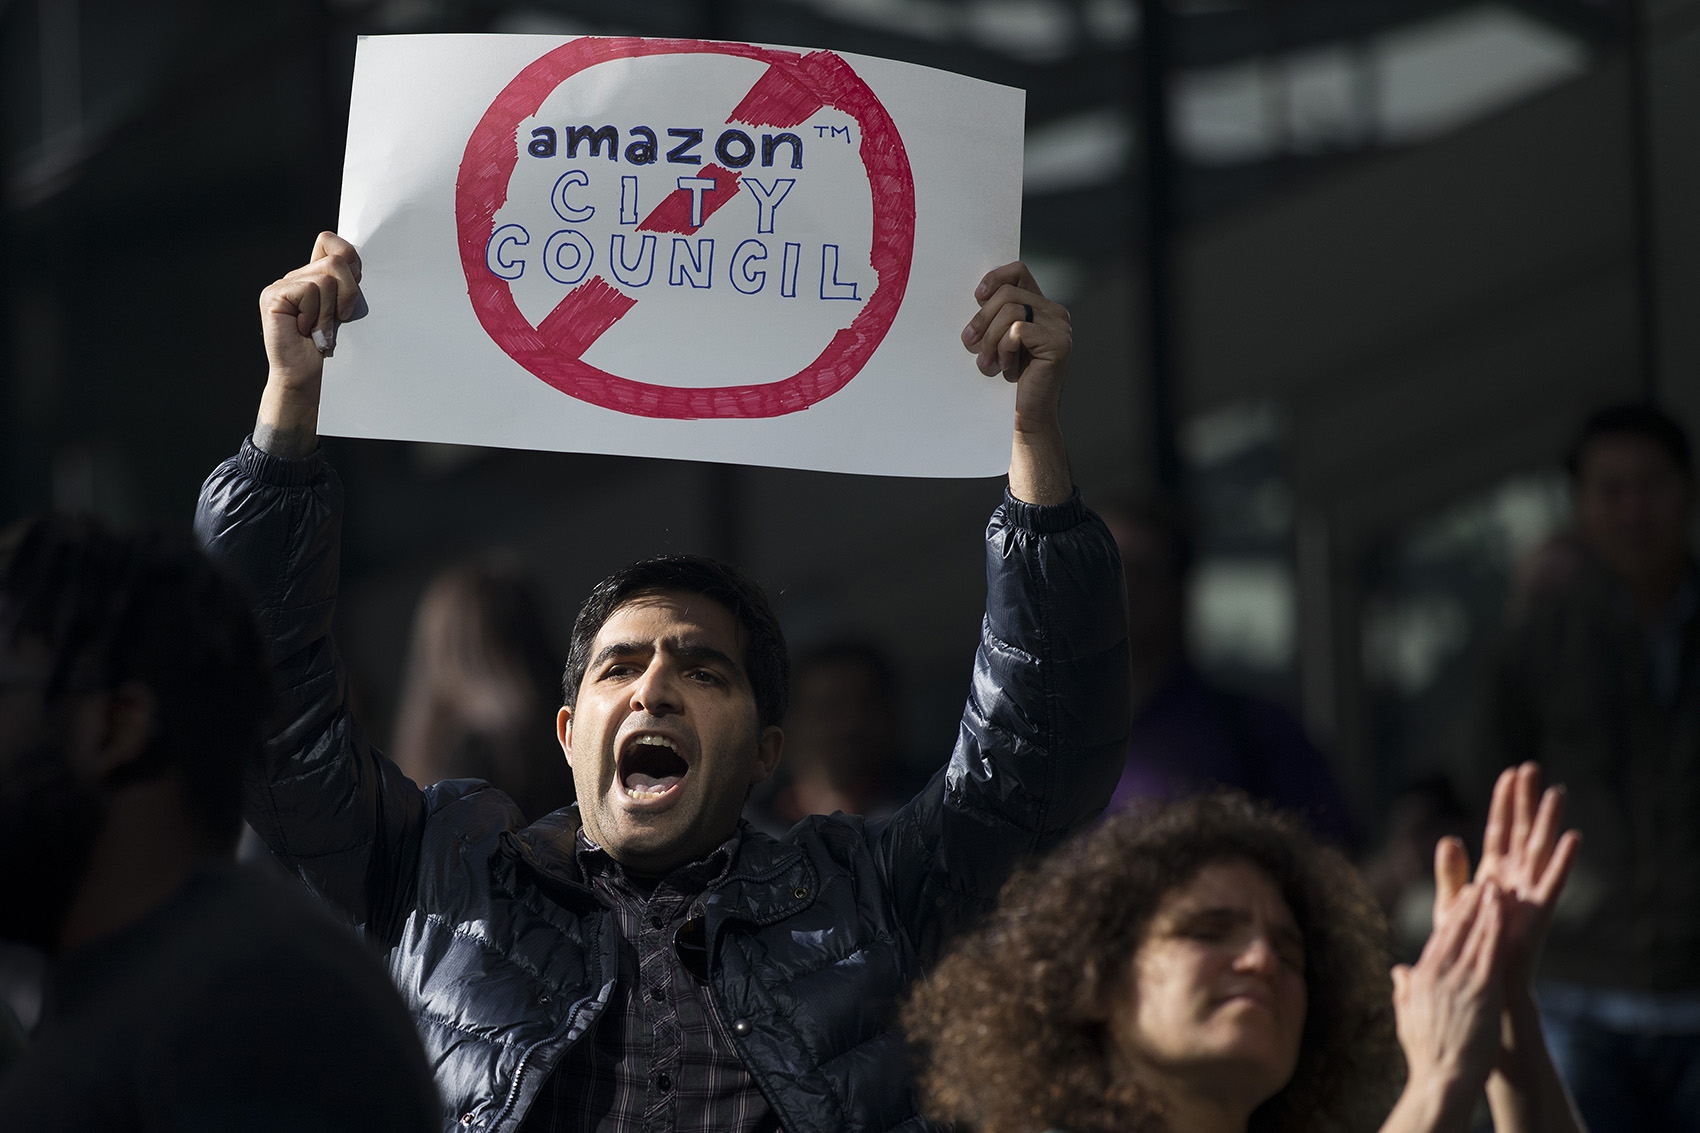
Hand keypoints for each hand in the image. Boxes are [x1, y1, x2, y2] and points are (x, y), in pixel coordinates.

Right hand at [255, 232, 361, 456]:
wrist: (309, 376)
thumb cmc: (332, 347)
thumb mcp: (346, 310)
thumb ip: (347, 284)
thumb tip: (356, 262)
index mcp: (315, 275)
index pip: (330, 242)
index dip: (349, 257)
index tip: (357, 283)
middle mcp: (297, 275)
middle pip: (335, 262)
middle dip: (348, 294)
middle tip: (341, 319)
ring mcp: (282, 284)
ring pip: (324, 280)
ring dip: (330, 312)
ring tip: (322, 330)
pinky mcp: (273, 296)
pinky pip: (308, 290)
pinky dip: (315, 314)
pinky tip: (307, 329)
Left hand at [963, 263, 1073, 504]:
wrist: (1026, 416)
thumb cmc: (1008, 379)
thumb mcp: (997, 340)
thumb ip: (996, 315)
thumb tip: (976, 295)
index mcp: (1042, 307)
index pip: (1018, 272)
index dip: (995, 279)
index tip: (976, 298)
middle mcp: (1056, 313)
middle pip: (1008, 293)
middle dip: (982, 319)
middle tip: (969, 343)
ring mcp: (1060, 327)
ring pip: (1010, 310)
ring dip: (989, 338)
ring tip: (987, 362)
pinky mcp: (1059, 343)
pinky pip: (1017, 330)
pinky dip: (1003, 348)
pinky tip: (1006, 368)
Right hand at [1393, 881, 1507, 1109]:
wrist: (1443, 1078)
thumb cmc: (1427, 1055)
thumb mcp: (1407, 1017)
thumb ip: (1404, 990)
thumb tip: (1398, 971)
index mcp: (1420, 979)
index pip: (1438, 939)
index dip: (1452, 918)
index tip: (1461, 902)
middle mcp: (1437, 973)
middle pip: (1454, 929)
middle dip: (1468, 905)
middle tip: (1479, 885)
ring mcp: (1459, 980)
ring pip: (1474, 934)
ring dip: (1486, 908)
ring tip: (1495, 889)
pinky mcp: (1482, 989)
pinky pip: (1491, 950)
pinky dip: (1496, 927)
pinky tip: (1505, 911)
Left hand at [1436, 762, 1579, 991]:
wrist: (1487, 983)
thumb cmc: (1471, 947)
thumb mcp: (1453, 905)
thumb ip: (1451, 873)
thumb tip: (1449, 839)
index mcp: (1495, 874)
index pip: (1500, 830)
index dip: (1505, 803)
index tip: (1510, 773)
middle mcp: (1516, 878)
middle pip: (1522, 831)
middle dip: (1527, 800)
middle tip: (1532, 767)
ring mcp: (1530, 892)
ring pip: (1541, 849)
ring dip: (1549, 820)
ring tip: (1556, 791)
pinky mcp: (1540, 912)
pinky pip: (1554, 881)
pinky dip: (1564, 860)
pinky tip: (1573, 838)